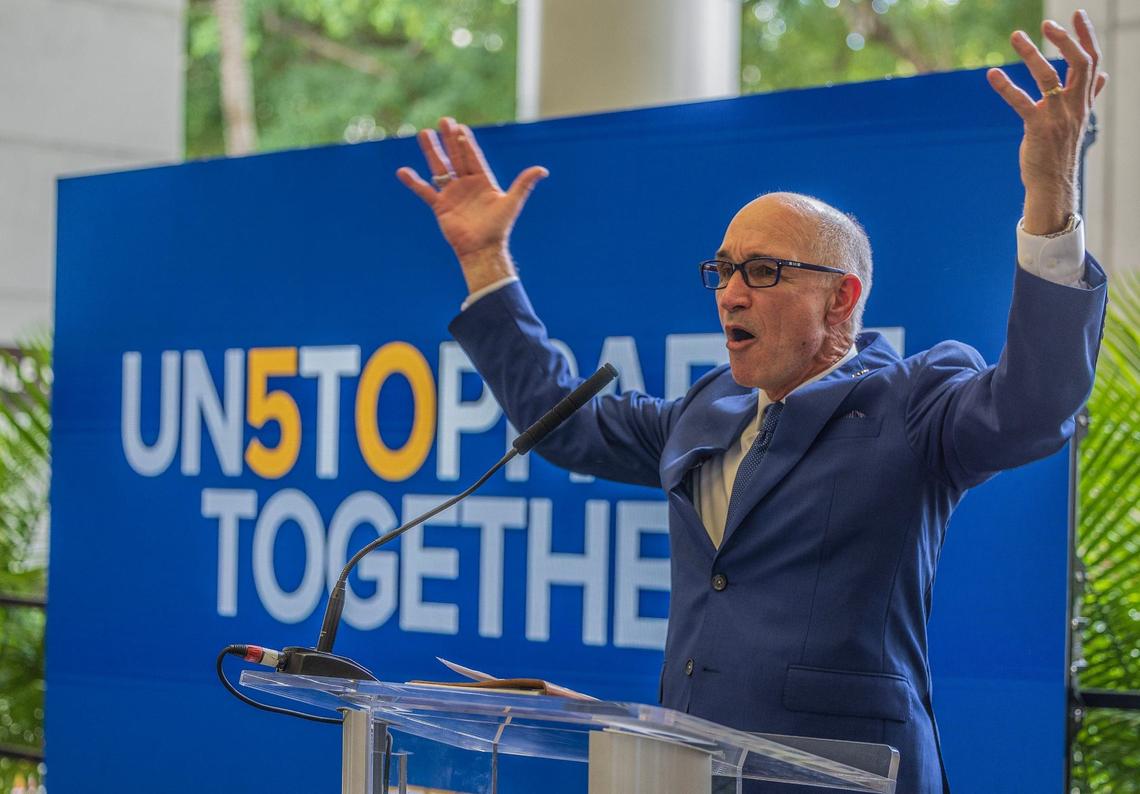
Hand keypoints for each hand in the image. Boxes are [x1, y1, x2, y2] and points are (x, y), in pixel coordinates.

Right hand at [397, 117, 547, 290]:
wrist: (482, 249)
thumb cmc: (498, 228)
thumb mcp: (512, 203)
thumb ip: (524, 184)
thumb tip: (543, 170)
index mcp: (483, 181)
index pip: (473, 157)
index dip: (467, 143)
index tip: (460, 127)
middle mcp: (467, 184)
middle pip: (456, 157)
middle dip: (450, 139)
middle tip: (443, 120)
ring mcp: (452, 194)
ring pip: (440, 168)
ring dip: (432, 151)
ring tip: (424, 133)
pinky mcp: (440, 206)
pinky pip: (424, 191)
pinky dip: (413, 182)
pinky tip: (402, 171)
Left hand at [986, 11, 1107, 234]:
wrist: (1054, 183)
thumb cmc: (1061, 150)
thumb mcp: (1079, 119)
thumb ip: (1090, 95)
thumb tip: (1103, 76)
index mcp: (1083, 101)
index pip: (1092, 62)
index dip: (1086, 36)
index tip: (1078, 14)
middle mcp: (1074, 106)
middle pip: (1079, 64)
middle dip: (1066, 40)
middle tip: (1047, 24)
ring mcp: (1057, 116)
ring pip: (1049, 77)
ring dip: (1032, 54)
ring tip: (1016, 35)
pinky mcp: (1038, 128)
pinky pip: (1021, 102)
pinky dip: (1006, 86)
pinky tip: (992, 74)